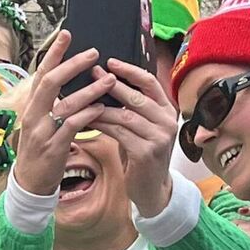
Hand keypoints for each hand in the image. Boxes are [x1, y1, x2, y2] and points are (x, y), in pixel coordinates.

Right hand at [14, 31, 113, 195]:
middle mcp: (33, 116)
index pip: (41, 74)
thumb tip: (70, 81)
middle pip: (50, 83)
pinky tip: (101, 109)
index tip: (67, 34)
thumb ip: (54, 103)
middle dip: (72, 66)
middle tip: (93, 53)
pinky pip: (71, 126)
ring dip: (89, 91)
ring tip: (109, 81)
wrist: (30, 183)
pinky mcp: (53, 148)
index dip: (54, 54)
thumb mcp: (43, 123)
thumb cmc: (42, 150)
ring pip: (64, 105)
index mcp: (32, 107)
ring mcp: (41, 132)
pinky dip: (87, 116)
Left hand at [88, 59, 179, 217]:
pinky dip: (100, 124)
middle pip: (137, 96)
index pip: (150, 83)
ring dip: (101, 105)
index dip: (130, 71)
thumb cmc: (140, 154)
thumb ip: (132, 108)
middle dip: (112, 84)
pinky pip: (118, 132)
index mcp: (167, 110)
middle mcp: (168, 121)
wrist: (151, 189)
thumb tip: (106, 82)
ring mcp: (159, 137)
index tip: (110, 61)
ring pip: (125, 114)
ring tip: (81, 97)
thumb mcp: (140, 127)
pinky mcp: (146, 152)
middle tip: (91, 73)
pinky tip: (85, 120)